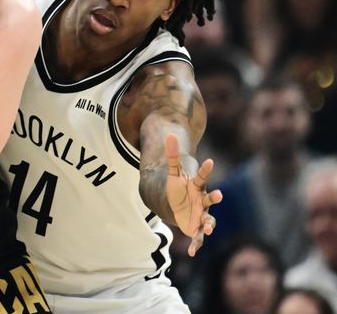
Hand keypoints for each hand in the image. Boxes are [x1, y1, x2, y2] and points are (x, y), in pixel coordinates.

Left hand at [164, 133, 221, 256]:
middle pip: (210, 200)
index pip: (202, 176)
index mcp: (196, 186)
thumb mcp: (172, 172)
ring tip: (207, 229)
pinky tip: (192, 253)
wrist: (177, 205)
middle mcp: (202, 201)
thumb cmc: (178, 188)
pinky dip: (196, 244)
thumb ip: (171, 155)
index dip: (205, 169)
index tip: (209, 161)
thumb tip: (168, 135)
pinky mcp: (195, 228)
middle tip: (219, 195)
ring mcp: (200, 215)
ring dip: (208, 225)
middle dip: (214, 198)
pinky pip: (197, 238)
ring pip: (208, 221)